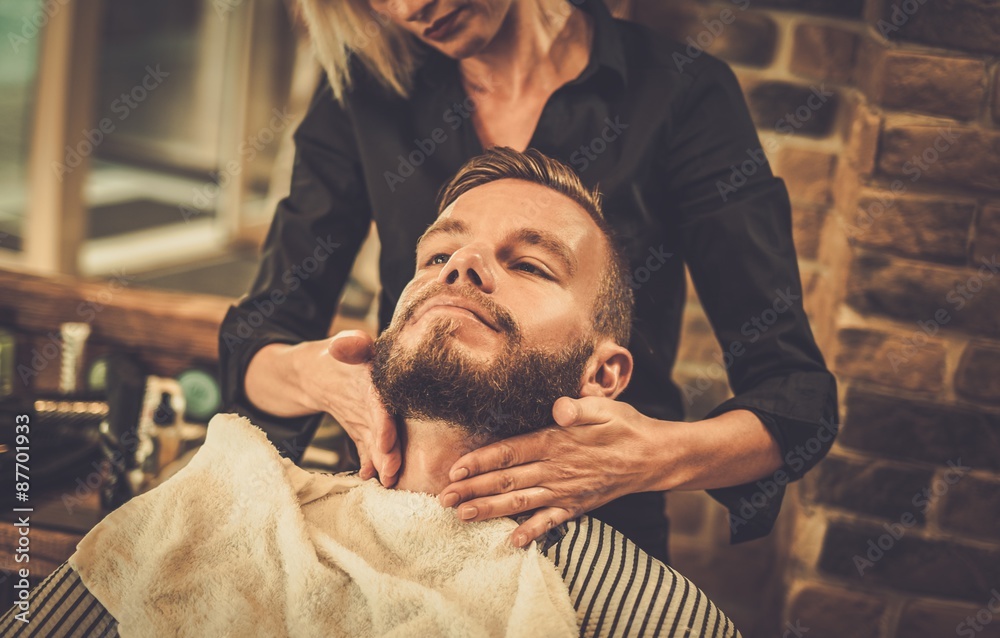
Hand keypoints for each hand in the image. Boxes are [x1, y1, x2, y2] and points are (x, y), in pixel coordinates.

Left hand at [283, 330, 400, 485]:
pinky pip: (367, 448)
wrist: (323, 369)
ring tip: (385, 481)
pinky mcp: (366, 431)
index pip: (385, 403)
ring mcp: (375, 419)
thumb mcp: (344, 344)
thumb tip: (347, 345)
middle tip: (390, 473)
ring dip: (383, 462)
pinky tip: (367, 475)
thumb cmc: (337, 353)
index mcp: (384, 380)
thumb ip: (351, 344)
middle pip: (389, 428)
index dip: (385, 423)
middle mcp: (384, 402)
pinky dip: (368, 462)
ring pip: (381, 442)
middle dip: (391, 451)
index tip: (384, 443)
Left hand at [438, 396, 661, 547]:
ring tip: (462, 517)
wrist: (655, 457)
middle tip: (442, 499)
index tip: (454, 470)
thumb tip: (559, 407)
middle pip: (506, 481)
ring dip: (489, 511)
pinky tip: (513, 542)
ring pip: (520, 503)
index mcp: (556, 442)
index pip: (509, 452)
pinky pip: (551, 522)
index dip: (480, 461)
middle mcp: (556, 469)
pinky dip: (532, 533)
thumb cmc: (625, 426)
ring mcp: (566, 491)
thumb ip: (579, 408)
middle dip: (472, 490)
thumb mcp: (605, 407)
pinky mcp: (577, 506)